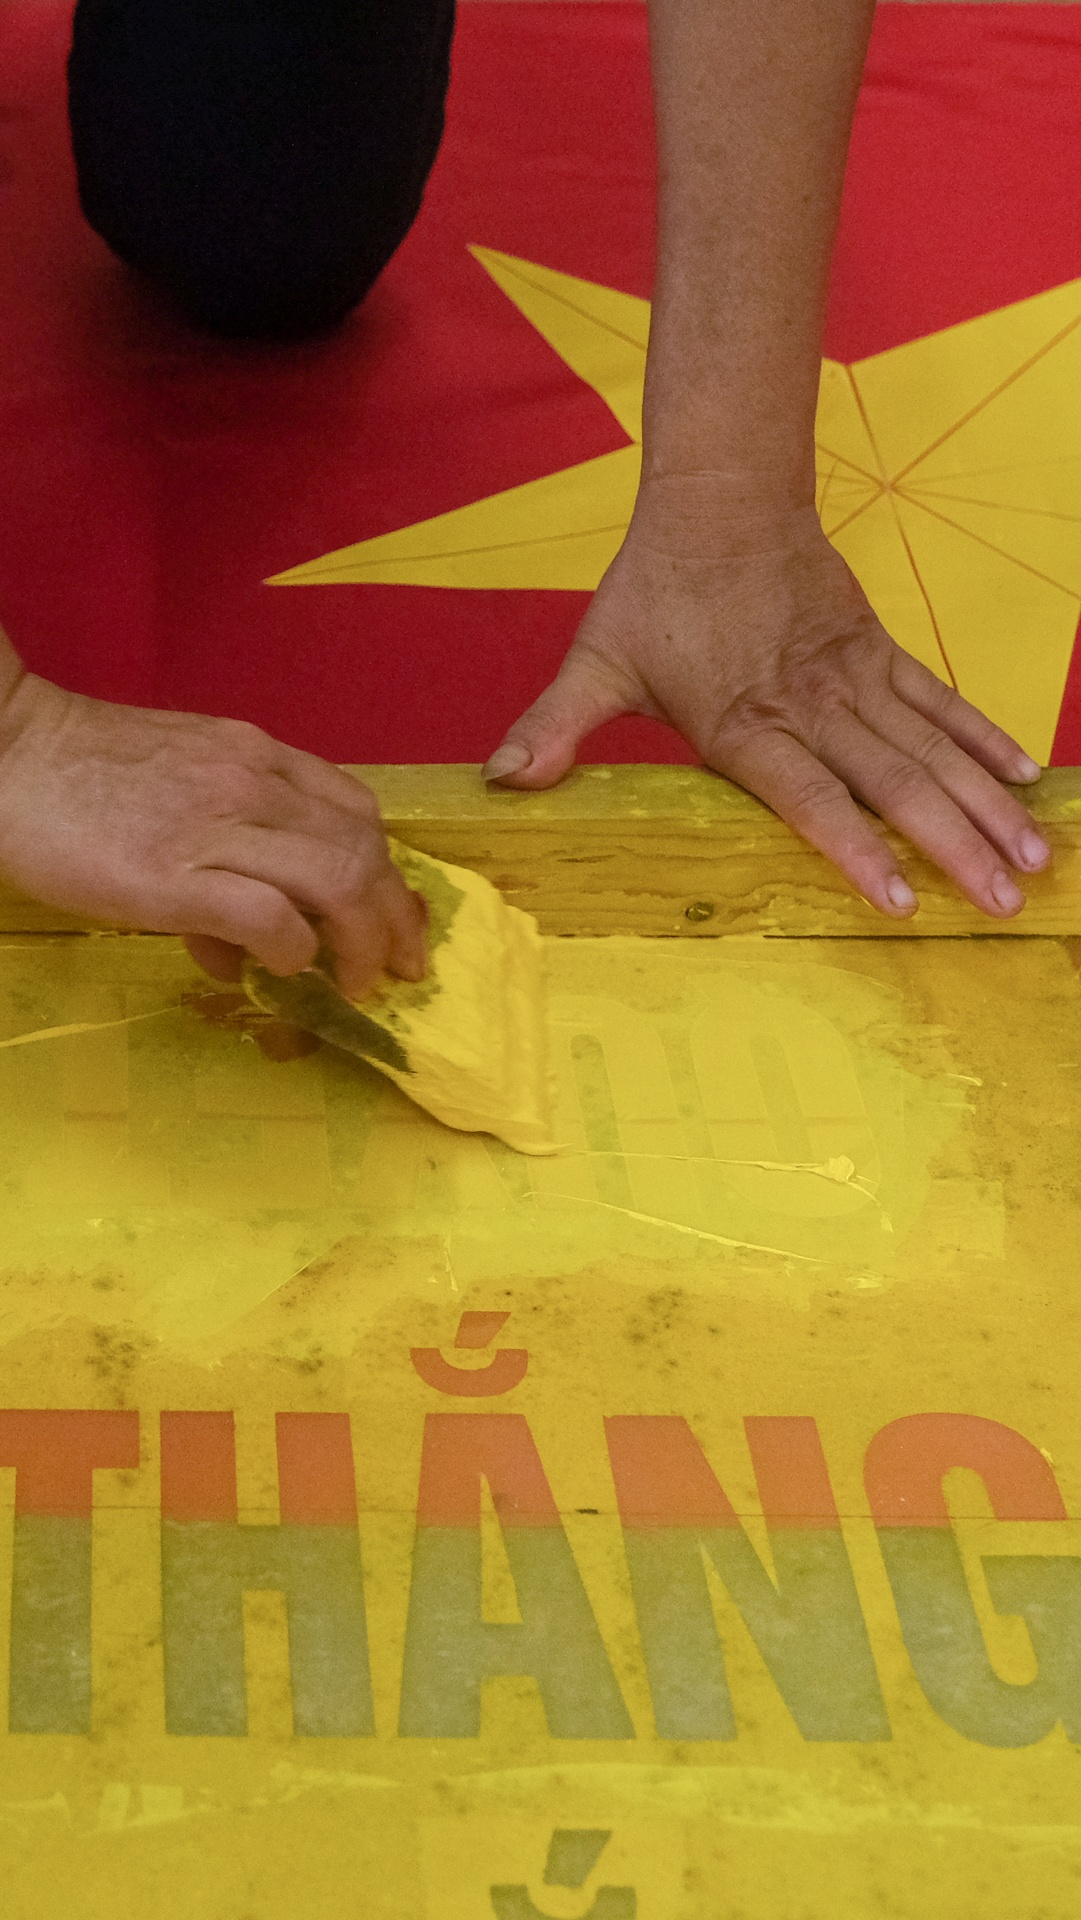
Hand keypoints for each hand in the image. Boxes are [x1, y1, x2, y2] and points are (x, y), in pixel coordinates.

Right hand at [0, 672, 425, 995]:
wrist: (8, 752)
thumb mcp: (181, 785)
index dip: (387, 874)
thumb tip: (253, 946)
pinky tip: (282, 968)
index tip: (391, 920)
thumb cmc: (84, 777)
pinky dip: (293, 948)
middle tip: (396, 968)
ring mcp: (217, 827)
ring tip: (353, 981)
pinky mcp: (175, 875)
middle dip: (394, 918)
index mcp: (258, 758)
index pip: (358, 812)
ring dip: (360, 941)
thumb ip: (229, 849)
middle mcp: (253, 784)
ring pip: (337, 879)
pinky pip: (268, 915)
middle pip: (364, 851)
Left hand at [483, 491, 1049, 917]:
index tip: (899, 898)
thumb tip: (499, 782)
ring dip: (983, 805)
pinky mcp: (877, 651)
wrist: (721, 496)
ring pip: (931, 748)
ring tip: (1032, 857)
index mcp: (742, 722)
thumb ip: (554, 728)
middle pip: (893, 781)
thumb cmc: (656, 590)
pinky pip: (940, 701)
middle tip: (1001, 898)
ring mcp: (853, 677)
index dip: (853, 847)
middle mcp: (810, 704)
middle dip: (951, 844)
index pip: (808, 795)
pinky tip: (1024, 782)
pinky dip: (983, 739)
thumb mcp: (597, 662)